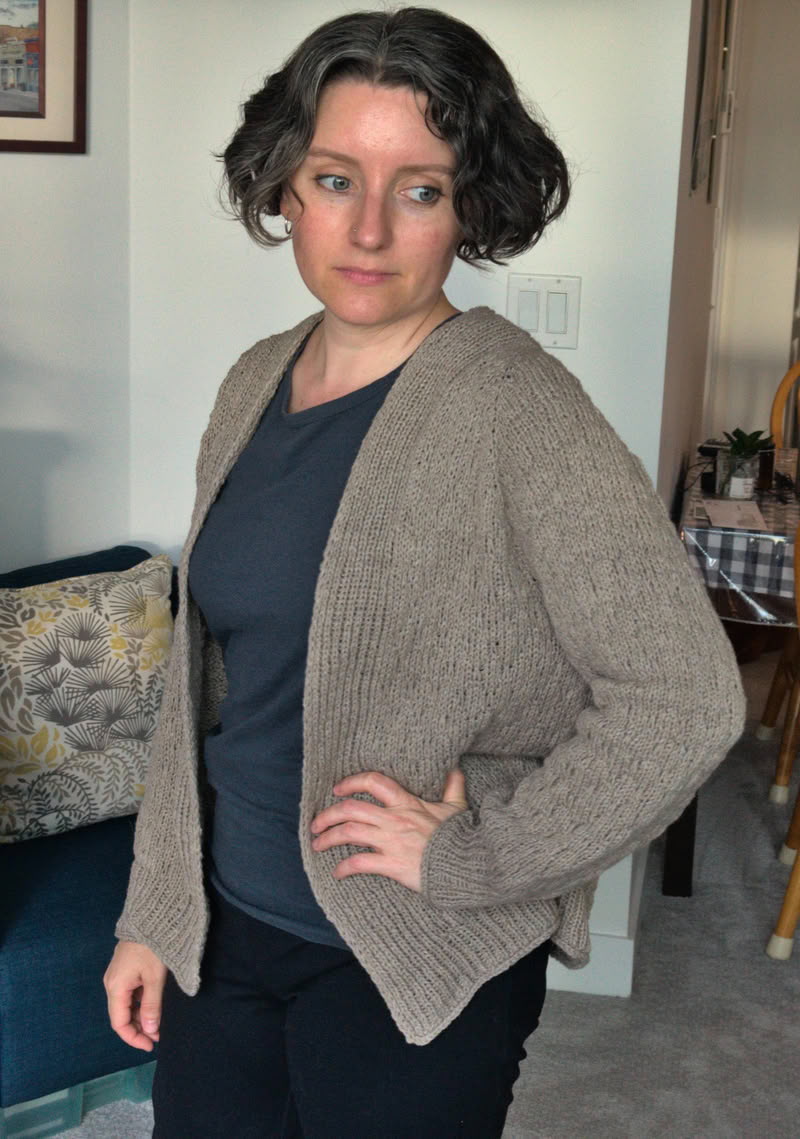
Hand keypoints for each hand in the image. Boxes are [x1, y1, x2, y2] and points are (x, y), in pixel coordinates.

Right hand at [103, 941, 166, 1051]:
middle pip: (120, 1016)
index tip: (151, 1045)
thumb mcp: (155, 978)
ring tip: (158, 1024)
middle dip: (138, 1029)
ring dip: (139, 1017)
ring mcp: (116, 976)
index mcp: (115, 988)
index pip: (119, 1024)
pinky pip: (128, 994)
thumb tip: (151, 1031)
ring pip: (125, 1005)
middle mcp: (111, 984)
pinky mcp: (124, 969)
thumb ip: (152, 1006)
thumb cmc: (152, 947)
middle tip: (158, 1036)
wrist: (150, 918)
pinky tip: (153, 1007)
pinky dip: (139, 1004)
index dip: (134, 1038)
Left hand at [310, 768, 467, 892]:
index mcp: (407, 803)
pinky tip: (337, 872)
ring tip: (317, 845)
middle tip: (316, 823)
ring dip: (328, 838)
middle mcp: (394, 819)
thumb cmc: (460, 836)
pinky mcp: (392, 864)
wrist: (467, 863)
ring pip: (349, 833)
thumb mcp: (456, 807)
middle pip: (351, 809)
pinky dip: (344, 867)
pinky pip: (359, 863)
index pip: (373, 782)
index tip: (337, 789)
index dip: (351, 782)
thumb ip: (452, 786)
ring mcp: (391, 841)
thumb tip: (454, 768)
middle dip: (328, 814)